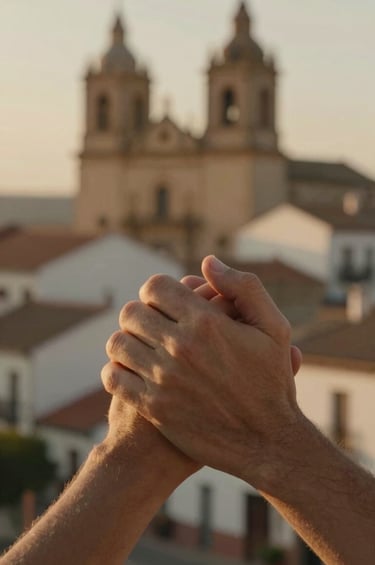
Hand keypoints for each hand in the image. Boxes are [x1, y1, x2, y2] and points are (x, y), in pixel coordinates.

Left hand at [102, 256, 302, 487]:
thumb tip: (207, 262)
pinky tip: (131, 372)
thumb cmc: (272, 381)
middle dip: (141, 314)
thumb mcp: (274, 328)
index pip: (154, 287)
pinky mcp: (153, 408)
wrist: (267, 442)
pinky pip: (113, 377)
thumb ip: (243, 287)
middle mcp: (180, 347)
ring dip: (126, 341)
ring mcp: (163, 379)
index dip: (157, 290)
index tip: (164, 302)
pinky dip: (116, 370)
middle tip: (152, 325)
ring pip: (117, 343)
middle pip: (132, 312)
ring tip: (140, 347)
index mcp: (206, 322)